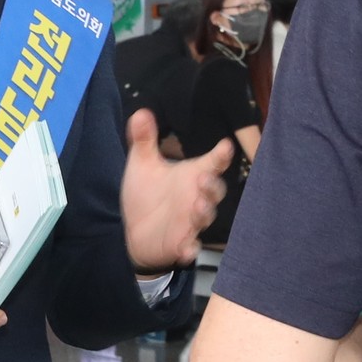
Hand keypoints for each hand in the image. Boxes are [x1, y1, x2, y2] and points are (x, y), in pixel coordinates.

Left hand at [122, 109, 227, 272]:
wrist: (136, 232)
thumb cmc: (147, 194)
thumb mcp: (142, 166)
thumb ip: (144, 141)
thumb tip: (140, 113)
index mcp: (191, 175)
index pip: (212, 163)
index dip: (221, 155)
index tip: (225, 146)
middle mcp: (196, 197)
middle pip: (215, 190)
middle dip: (212, 185)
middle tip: (204, 178)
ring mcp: (191, 221)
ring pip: (205, 216)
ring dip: (203, 211)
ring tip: (196, 204)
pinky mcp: (182, 243)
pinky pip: (191, 246)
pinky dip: (191, 248)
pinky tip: (187, 249)